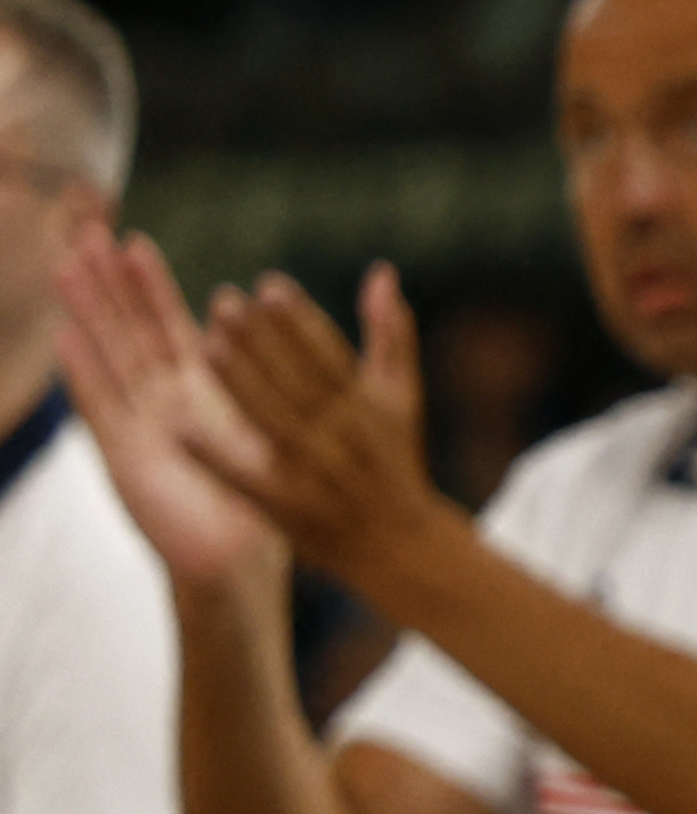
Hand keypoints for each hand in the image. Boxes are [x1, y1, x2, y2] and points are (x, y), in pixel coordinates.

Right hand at [52, 224, 288, 605]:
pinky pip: (103, 406)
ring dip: (89, 312)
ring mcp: (138, 423)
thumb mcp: (269, 423)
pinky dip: (85, 372)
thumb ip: (270, 376)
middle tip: (85, 233)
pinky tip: (67, 338)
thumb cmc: (261, 490)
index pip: (168, 323)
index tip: (134, 241)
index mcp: (198, 387)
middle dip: (108, 283)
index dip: (149, 286)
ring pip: (109, 355)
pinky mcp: (125, 455)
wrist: (240, 552)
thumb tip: (280, 329)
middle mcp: (161, 399)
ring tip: (66, 266)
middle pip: (129, 329)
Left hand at [200, 267, 446, 593]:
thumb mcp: (400, 395)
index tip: (268, 285)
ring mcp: (313, 474)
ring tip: (204, 341)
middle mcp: (341, 437)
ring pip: (270, 420)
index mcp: (368, 408)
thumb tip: (381, 270)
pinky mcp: (287, 508)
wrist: (398, 543)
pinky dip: (214, 455)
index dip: (299, 318)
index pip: (329, 354)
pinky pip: (245, 477)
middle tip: (223, 299)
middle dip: (260, 339)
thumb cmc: (394, 458)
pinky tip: (180, 427)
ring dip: (237, 381)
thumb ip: (390, 332)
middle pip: (296, 381)